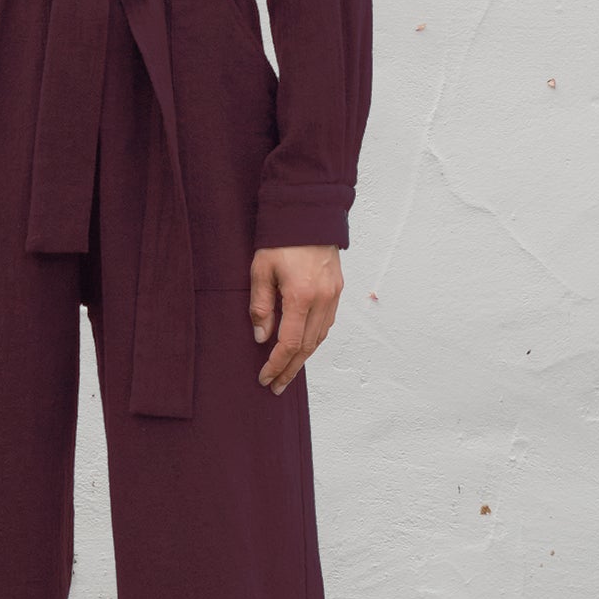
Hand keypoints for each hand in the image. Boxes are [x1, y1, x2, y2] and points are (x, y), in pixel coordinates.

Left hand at [248, 244, 343, 393]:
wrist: (308, 213)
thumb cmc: (281, 239)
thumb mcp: (261, 270)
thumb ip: (261, 306)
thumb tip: (262, 336)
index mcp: (301, 296)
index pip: (289, 343)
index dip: (276, 364)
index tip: (265, 377)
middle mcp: (322, 300)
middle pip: (307, 347)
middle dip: (290, 369)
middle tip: (276, 385)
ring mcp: (333, 295)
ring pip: (319, 337)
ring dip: (303, 357)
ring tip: (288, 371)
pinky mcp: (337, 289)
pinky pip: (327, 323)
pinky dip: (314, 339)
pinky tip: (303, 345)